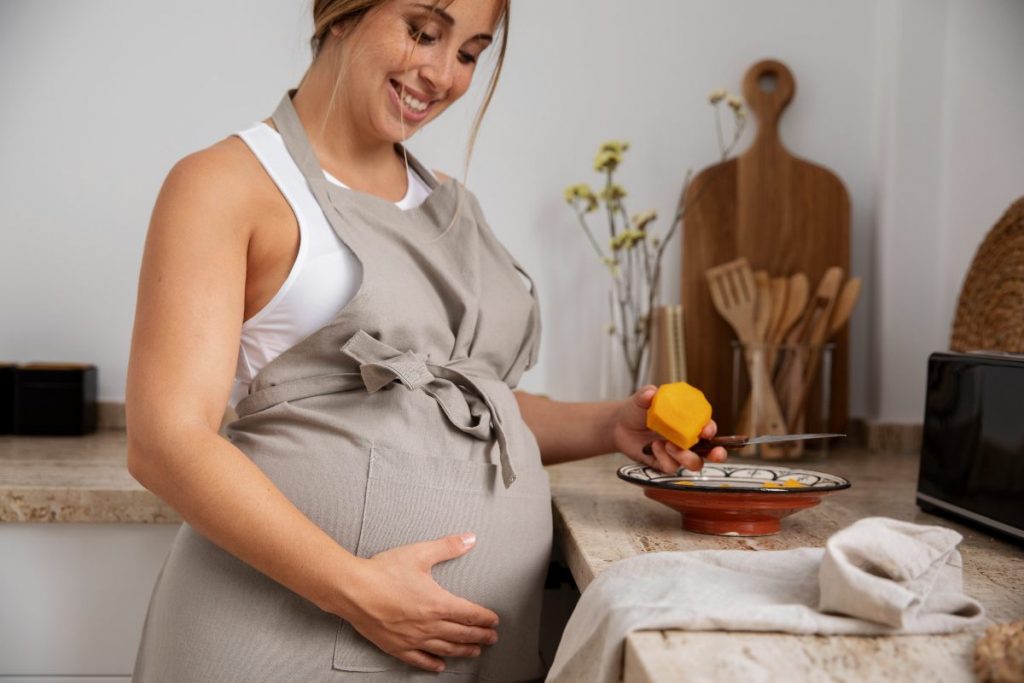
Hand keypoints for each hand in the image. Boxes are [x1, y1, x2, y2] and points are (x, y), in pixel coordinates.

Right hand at [339, 533, 499, 672]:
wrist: (353, 590)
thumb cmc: (384, 571)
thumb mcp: (420, 553)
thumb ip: (448, 547)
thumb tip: (470, 539)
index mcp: (438, 603)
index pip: (469, 614)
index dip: (485, 618)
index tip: (494, 621)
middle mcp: (429, 625)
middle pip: (462, 634)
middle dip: (480, 636)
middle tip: (492, 638)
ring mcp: (413, 638)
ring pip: (445, 648)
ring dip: (463, 650)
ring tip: (475, 652)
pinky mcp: (396, 646)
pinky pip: (419, 659)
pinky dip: (433, 663)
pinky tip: (440, 666)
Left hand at [611, 384, 726, 472]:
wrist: (619, 425)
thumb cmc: (636, 410)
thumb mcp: (641, 399)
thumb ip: (646, 394)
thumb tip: (651, 392)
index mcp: (689, 422)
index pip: (707, 427)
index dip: (711, 430)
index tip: (706, 430)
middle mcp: (688, 440)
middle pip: (710, 451)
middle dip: (717, 454)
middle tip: (716, 453)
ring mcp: (678, 454)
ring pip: (694, 463)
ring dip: (686, 457)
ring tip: (669, 445)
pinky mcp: (665, 464)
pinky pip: (671, 467)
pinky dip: (663, 458)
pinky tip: (653, 447)